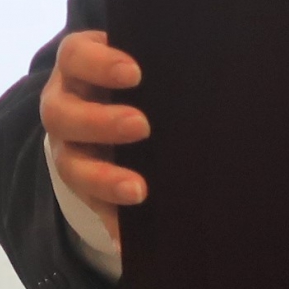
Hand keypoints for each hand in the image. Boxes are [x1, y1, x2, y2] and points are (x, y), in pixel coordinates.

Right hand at [40, 30, 148, 245]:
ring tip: (139, 191)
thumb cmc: (145, 71)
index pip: (76, 56)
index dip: (99, 64)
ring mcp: (69, 147)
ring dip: (103, 179)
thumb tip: (225, 49)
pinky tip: (129, 239)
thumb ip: (168, 53)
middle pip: (63, 115)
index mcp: (79, 65)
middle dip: (101, 122)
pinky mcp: (83, 184)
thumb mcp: (149, 56)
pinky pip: (90, 206)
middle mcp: (65, 106)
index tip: (136, 73)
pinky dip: (110, 222)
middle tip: (142, 126)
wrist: (121, 105)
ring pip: (70, 165)